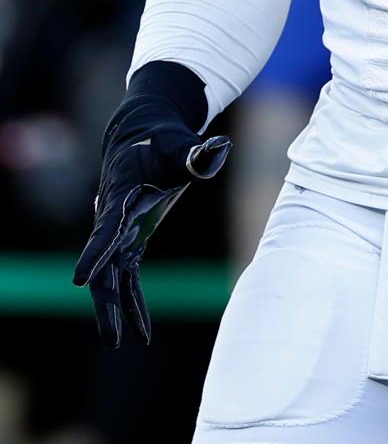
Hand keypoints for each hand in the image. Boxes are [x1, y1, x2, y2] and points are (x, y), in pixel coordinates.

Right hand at [74, 106, 229, 347]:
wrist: (144, 134)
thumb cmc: (163, 140)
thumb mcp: (180, 145)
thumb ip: (198, 153)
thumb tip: (220, 148)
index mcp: (121, 193)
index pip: (106, 227)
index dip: (95, 252)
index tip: (79, 280)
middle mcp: (113, 216)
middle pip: (102, 263)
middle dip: (104, 301)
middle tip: (111, 336)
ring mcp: (119, 231)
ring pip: (109, 276)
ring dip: (114, 308)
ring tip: (117, 342)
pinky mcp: (130, 239)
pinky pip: (126, 277)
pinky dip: (132, 302)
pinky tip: (143, 332)